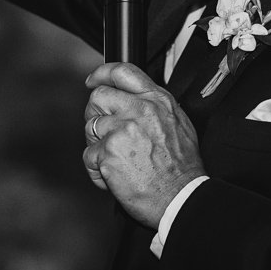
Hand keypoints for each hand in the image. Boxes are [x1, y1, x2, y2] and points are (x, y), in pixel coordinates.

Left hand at [83, 62, 204, 228]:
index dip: (102, 73)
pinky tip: (112, 175)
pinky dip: (96, 169)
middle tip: (101, 129)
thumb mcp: (179, 124)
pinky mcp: (108, 153)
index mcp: (156, 100)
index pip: (123, 72)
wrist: (180, 197)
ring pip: (90, 126)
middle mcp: (138, 110)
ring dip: (96, 143)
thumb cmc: (182, 167)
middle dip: (94, 112)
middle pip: (98, 96)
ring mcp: (121, 130)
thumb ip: (156, 106)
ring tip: (113, 158)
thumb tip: (135, 100)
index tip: (92, 81)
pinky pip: (89, 155)